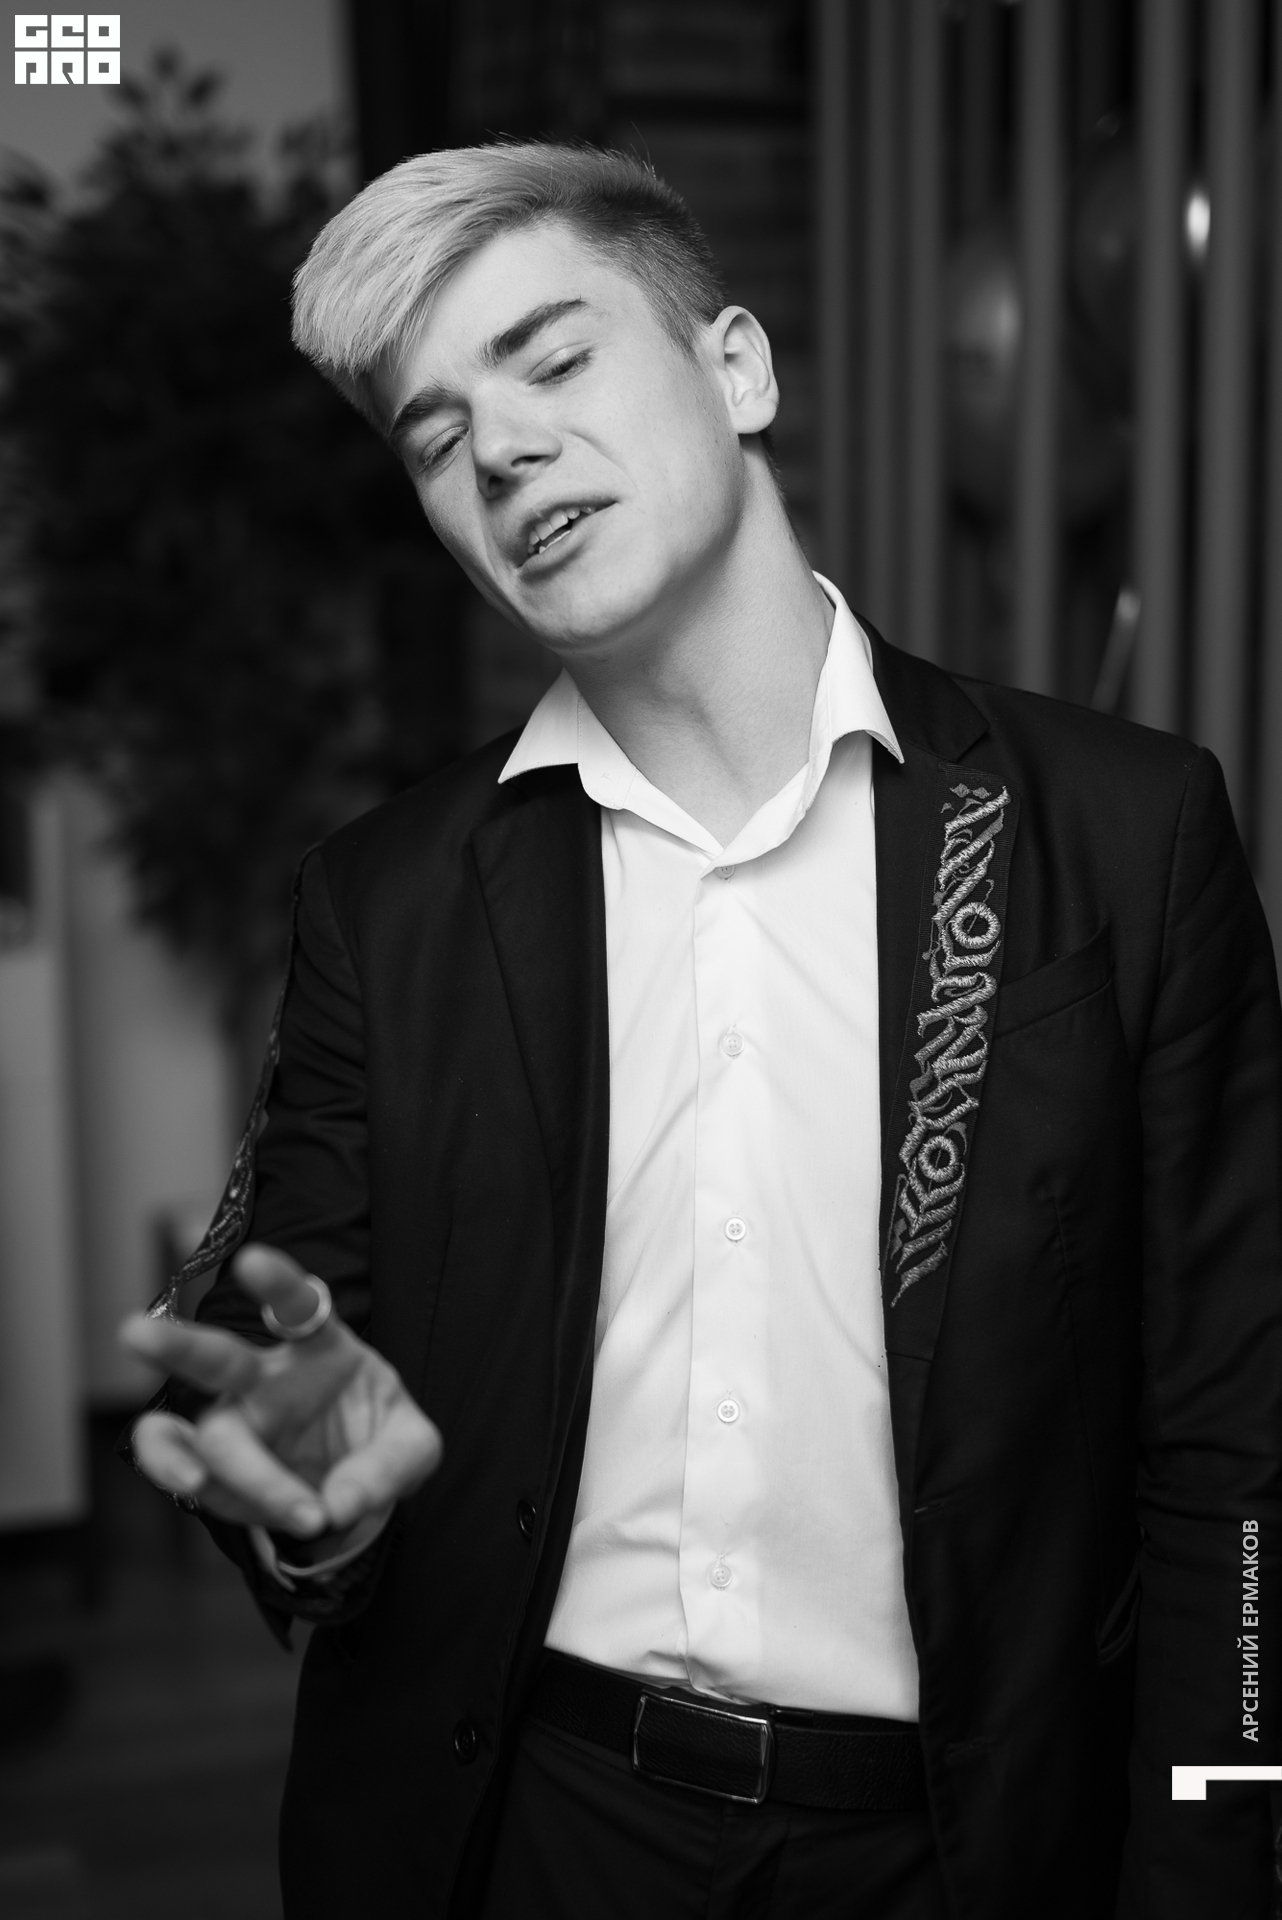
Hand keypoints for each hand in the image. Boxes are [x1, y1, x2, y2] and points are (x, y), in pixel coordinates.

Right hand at [120, 1243, 441, 1542]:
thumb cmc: (380, 1448)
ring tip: (217, 1487)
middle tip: (131, 1332)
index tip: (251, 1262)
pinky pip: (177, 1461)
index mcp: (320, 1348)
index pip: (298, 1304)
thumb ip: (389, 1469)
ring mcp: (235, 1420)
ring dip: (212, 1462)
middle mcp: (266, 1378)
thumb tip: (338, 1503)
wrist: (352, 1494)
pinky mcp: (212, 1464)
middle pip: (218, 1357)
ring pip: (205, 1432)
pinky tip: (192, 1484)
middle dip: (177, 1345)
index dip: (276, 1283)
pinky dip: (173, 1471)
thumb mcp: (415, 1452)